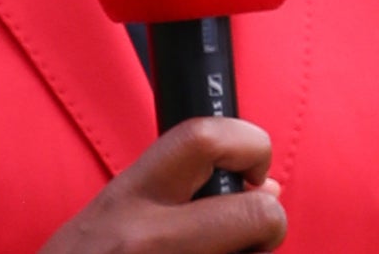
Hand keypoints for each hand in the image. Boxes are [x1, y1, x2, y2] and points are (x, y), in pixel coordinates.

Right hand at [39, 117, 286, 253]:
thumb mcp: (110, 218)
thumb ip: (177, 196)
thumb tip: (266, 188)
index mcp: (129, 197)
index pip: (204, 140)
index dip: (249, 144)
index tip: (253, 170)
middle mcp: (149, 239)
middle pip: (257, 215)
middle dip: (269, 223)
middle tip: (251, 236)